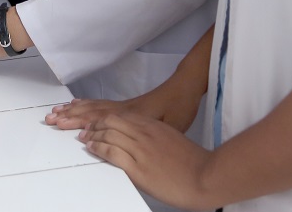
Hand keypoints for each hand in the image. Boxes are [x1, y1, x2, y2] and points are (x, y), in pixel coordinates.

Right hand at [46, 80, 199, 133]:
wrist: (186, 87)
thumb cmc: (180, 108)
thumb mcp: (168, 127)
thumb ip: (147, 136)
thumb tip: (129, 145)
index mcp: (131, 115)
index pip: (99, 118)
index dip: (80, 123)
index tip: (63, 127)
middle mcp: (124, 109)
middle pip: (91, 111)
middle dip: (70, 115)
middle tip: (51, 117)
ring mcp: (125, 106)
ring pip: (94, 106)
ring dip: (75, 109)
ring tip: (58, 110)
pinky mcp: (128, 104)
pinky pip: (102, 103)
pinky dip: (88, 104)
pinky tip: (80, 105)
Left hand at [79, 113, 211, 209]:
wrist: (206, 176)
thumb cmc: (195, 163)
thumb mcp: (174, 140)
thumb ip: (158, 137)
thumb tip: (147, 143)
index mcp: (154, 126)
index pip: (123, 116)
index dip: (107, 118)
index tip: (98, 122)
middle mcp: (145, 133)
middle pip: (112, 121)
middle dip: (95, 124)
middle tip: (86, 129)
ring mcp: (141, 149)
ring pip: (109, 134)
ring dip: (93, 135)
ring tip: (85, 138)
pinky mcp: (138, 167)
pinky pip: (112, 152)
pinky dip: (99, 148)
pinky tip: (92, 148)